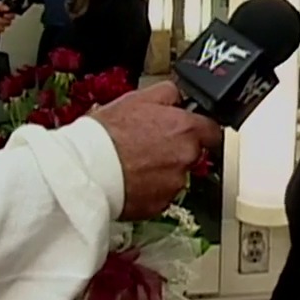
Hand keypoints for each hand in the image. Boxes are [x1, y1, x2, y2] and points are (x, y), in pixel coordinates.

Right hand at [89, 81, 223, 220]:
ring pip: (176, 175)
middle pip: (192, 152)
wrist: (87, 170)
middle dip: (176, 149)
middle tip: (149, 144)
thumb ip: (166, 94)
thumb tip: (178, 94)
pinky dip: (150, 188)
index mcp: (185, 128)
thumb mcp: (136, 98)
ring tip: (134, 162)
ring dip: (162, 170)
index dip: (199, 128)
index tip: (191, 129)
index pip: (212, 129)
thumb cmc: (106, 135)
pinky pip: (161, 195)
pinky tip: (131, 178)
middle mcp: (186, 156)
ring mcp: (174, 183)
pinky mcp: (160, 205)